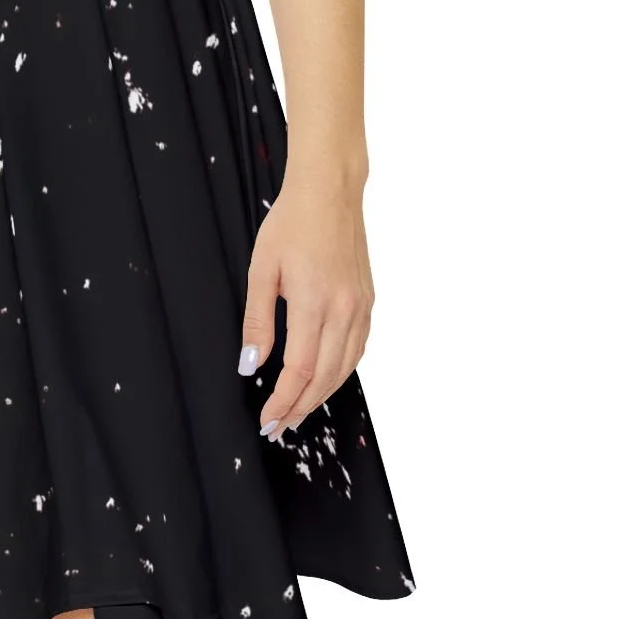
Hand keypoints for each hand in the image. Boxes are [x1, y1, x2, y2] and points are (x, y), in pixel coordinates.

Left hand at [238, 177, 374, 442]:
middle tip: (278, 427)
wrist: (330, 191)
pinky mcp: (368, 301)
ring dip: (321, 395)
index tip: (266, 419)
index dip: (283, 401)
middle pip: (324, 377)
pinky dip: (340, 372)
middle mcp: (345, 310)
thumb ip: (257, 320)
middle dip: (300, 408)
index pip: (299, 370)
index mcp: (315, 302)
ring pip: (345, 369)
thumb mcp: (261, 269)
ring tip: (297, 411)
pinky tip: (324, 379)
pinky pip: (357, 350)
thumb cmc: (291, 224)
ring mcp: (361, 307)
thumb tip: (250, 365)